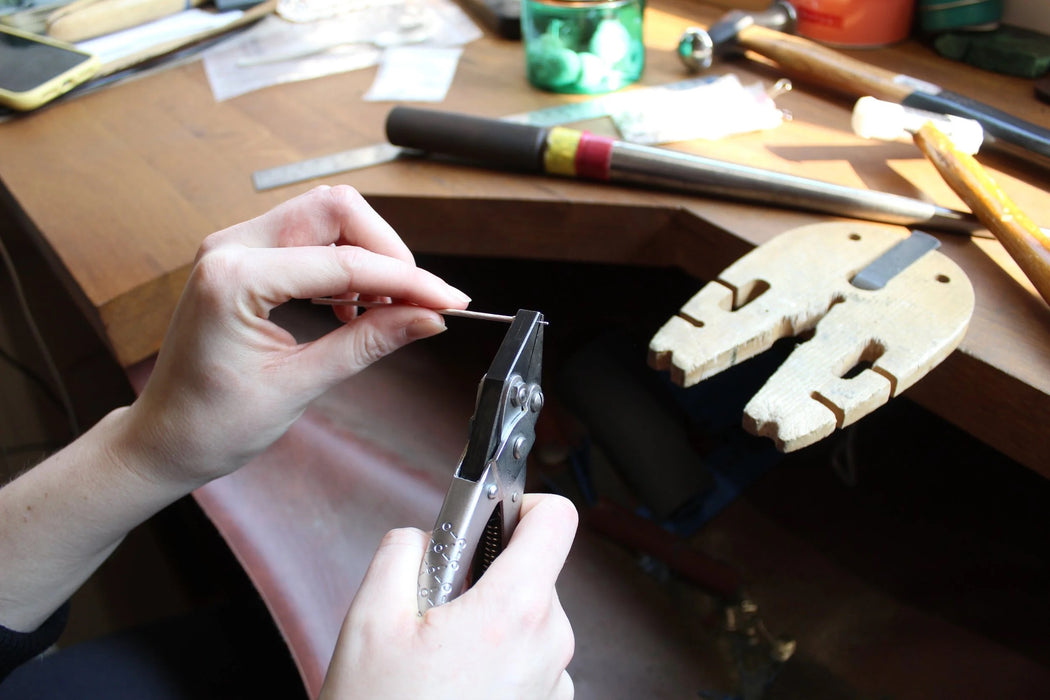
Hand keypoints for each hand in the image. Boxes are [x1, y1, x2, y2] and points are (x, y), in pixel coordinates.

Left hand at [122, 185, 469, 487]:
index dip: (406, 282)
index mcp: (235, 279)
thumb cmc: (212, 423)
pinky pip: (308, 238)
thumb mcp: (299, 385)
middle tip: (417, 301)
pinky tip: (352, 307)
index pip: (345, 263)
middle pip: (335, 209)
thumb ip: (367, 343)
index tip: (447, 302)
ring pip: (325, 216)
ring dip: (367, 255)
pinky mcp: (244, 257)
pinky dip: (344, 264)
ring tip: (386, 308)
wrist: (163, 439)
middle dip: (387, 252)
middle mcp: (231, 247)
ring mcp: (235, 247)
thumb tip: (427, 318)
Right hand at [320, 494, 577, 699]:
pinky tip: (456, 683)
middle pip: (534, 572)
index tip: (495, 512)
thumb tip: (424, 535)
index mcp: (513, 611)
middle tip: (438, 604)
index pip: (555, 520)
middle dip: (487, 575)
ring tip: (440, 655)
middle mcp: (548, 645)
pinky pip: (532, 659)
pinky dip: (500, 657)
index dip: (525, 502)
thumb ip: (403, 553)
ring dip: (491, 620)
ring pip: (531, 617)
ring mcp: (552, 684)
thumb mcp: (370, 620)